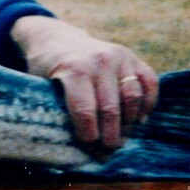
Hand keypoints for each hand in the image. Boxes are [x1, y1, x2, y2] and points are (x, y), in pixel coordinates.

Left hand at [9, 16, 157, 150]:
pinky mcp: (133, 57)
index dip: (88, 135)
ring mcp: (119, 57)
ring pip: (133, 97)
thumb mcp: (39, 84)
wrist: (57, 39)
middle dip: (110, 135)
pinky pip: (150, 82)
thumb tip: (67, 144)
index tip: (88, 147)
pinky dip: (148, 103)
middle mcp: (99, 61)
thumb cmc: (46, 68)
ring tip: (120, 137)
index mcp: (74, 69)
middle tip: (107, 150)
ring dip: (129, 123)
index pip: (85, 111)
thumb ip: (53, 107)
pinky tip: (138, 119)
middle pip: (111, 109)